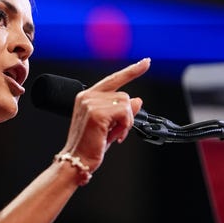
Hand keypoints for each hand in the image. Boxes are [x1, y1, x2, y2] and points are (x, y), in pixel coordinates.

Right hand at [60, 58, 150, 172]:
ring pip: (125, 104)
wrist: (76, 160)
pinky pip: (124, 113)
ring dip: (125, 122)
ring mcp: (91, 103)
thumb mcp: (110, 126)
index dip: (131, 71)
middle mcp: (87, 96)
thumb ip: (122, 111)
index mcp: (86, 97)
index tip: (146, 62)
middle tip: (117, 131)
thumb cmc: (89, 146)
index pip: (112, 79)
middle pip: (123, 95)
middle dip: (126, 115)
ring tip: (114, 134)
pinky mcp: (97, 113)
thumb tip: (137, 100)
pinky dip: (125, 126)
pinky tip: (115, 135)